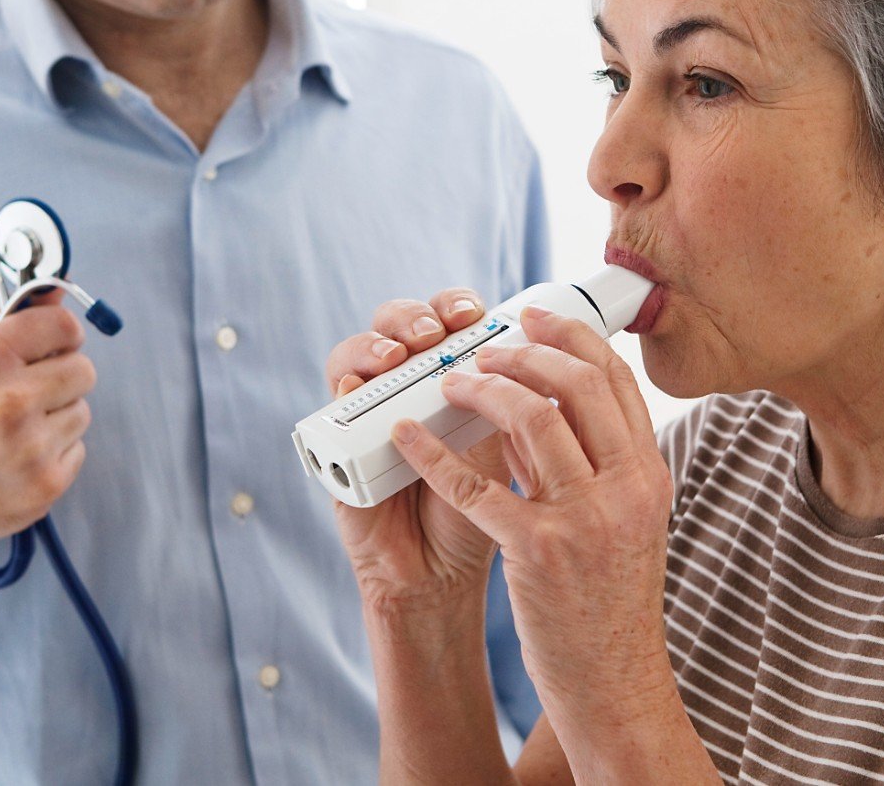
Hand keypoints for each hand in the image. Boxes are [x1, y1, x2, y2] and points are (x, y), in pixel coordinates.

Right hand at [0, 290, 96, 598]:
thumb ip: (0, 315)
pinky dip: (51, 453)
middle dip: (59, 375)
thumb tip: (55, 290)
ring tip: (9, 429)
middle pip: (83, 370)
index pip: (64, 326)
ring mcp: (31, 449)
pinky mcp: (44, 487)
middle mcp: (12, 402)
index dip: (59, 332)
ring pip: (80, 412)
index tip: (51, 343)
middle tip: (27, 389)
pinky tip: (12, 458)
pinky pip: (77, 451)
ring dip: (54, 416)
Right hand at [324, 288, 510, 616]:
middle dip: (417, 314)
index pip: (450, 319)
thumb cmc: (492, 516)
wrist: (446, 577)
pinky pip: (332, 403)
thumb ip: (528, 405)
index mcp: (460, 380)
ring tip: (398, 354)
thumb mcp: (518, 453)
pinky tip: (356, 385)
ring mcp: (374, 412)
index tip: (478, 314)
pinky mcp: (340, 444)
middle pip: (403, 323)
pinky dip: (343, 385)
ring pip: (362, 351)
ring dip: (376, 340)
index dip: (458, 305)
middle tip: (435, 331)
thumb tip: (551, 347)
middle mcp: (413, 388)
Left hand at [386, 304, 674, 724]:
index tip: (533, 317)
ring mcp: (584, 520)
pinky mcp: (537, 551)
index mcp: (649, 476)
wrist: (614, 683)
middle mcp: (625, 489)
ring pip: (531, 419)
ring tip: (449, 382)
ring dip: (482, 388)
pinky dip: (434, 454)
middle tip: (485, 346)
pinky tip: (406, 437)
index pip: (616, 382)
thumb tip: (534, 407)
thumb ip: (589, 466)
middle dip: (524, 352)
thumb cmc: (608, 605)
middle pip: (576, 385)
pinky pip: (476, 486)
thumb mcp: (622, 525)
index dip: (571, 338)